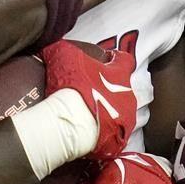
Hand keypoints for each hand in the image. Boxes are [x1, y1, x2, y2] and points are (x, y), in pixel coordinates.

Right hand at [40, 40, 136, 159]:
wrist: (71, 121)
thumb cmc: (71, 84)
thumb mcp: (63, 54)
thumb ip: (64, 47)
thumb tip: (55, 44)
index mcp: (121, 73)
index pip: (125, 60)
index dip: (115, 59)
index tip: (105, 60)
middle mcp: (129, 95)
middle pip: (124, 88)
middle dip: (111, 88)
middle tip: (93, 90)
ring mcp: (126, 119)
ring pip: (122, 112)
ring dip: (110, 111)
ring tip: (91, 113)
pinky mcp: (119, 139)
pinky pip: (114, 134)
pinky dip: (105, 132)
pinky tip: (90, 132)